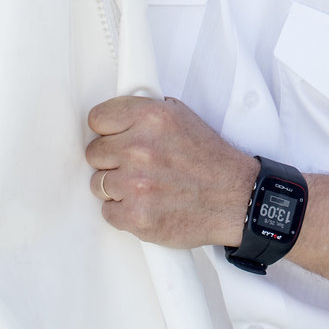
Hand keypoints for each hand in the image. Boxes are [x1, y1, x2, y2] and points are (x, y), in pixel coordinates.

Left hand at [85, 95, 256, 247]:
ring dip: (117, 187)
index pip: (97, 119)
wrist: (234, 199)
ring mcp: (135, 184)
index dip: (106, 130)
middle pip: (94, 153)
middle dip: (112, 160)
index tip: (115, 138)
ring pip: (98, 183)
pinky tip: (146, 203)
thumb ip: (145, 113)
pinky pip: (107, 211)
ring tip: (145, 186)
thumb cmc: (210, 160)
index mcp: (151, 117)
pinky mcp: (135, 215)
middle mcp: (140, 148)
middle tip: (135, 165)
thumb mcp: (182, 117)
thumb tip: (116, 116)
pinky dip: (123, 211)